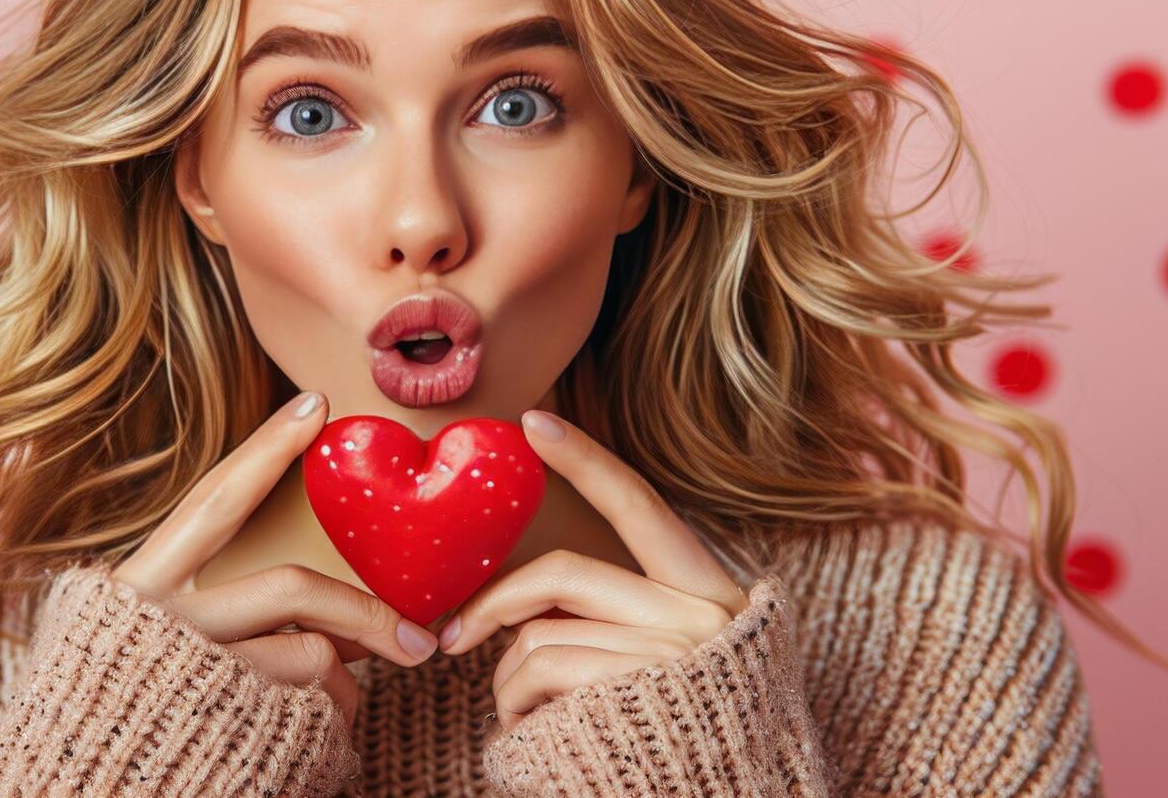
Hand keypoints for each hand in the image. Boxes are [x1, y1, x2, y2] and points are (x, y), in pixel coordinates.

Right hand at [112, 390, 440, 725]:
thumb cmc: (135, 712)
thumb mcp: (152, 643)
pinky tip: (313, 738)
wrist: (94, 787)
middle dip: (366, 611)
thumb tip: (320, 613)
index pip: (214, 503)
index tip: (315, 405)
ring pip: (311, 658)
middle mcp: (162, 624)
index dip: (265, 451)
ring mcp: (193, 675)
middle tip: (417, 642)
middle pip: (292, 589)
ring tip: (340, 709)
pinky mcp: (225, 727)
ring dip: (344, 686)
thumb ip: (218, 608)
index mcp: (140, 588)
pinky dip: (330, 725)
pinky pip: (311, 713)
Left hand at [436, 409, 749, 731]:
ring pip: (538, 636)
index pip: (642, 508)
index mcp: (711, 596)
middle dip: (494, 605)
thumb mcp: (673, 668)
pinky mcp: (629, 691)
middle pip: (561, 576)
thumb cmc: (687, 747)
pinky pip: (537, 675)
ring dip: (507, 683)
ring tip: (520, 718)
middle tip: (456, 639)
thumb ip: (623, 622)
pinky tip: (530, 735)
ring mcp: (667, 653)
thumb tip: (528, 612)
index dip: (587, 460)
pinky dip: (515, 708)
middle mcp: (698, 614)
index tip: (534, 421)